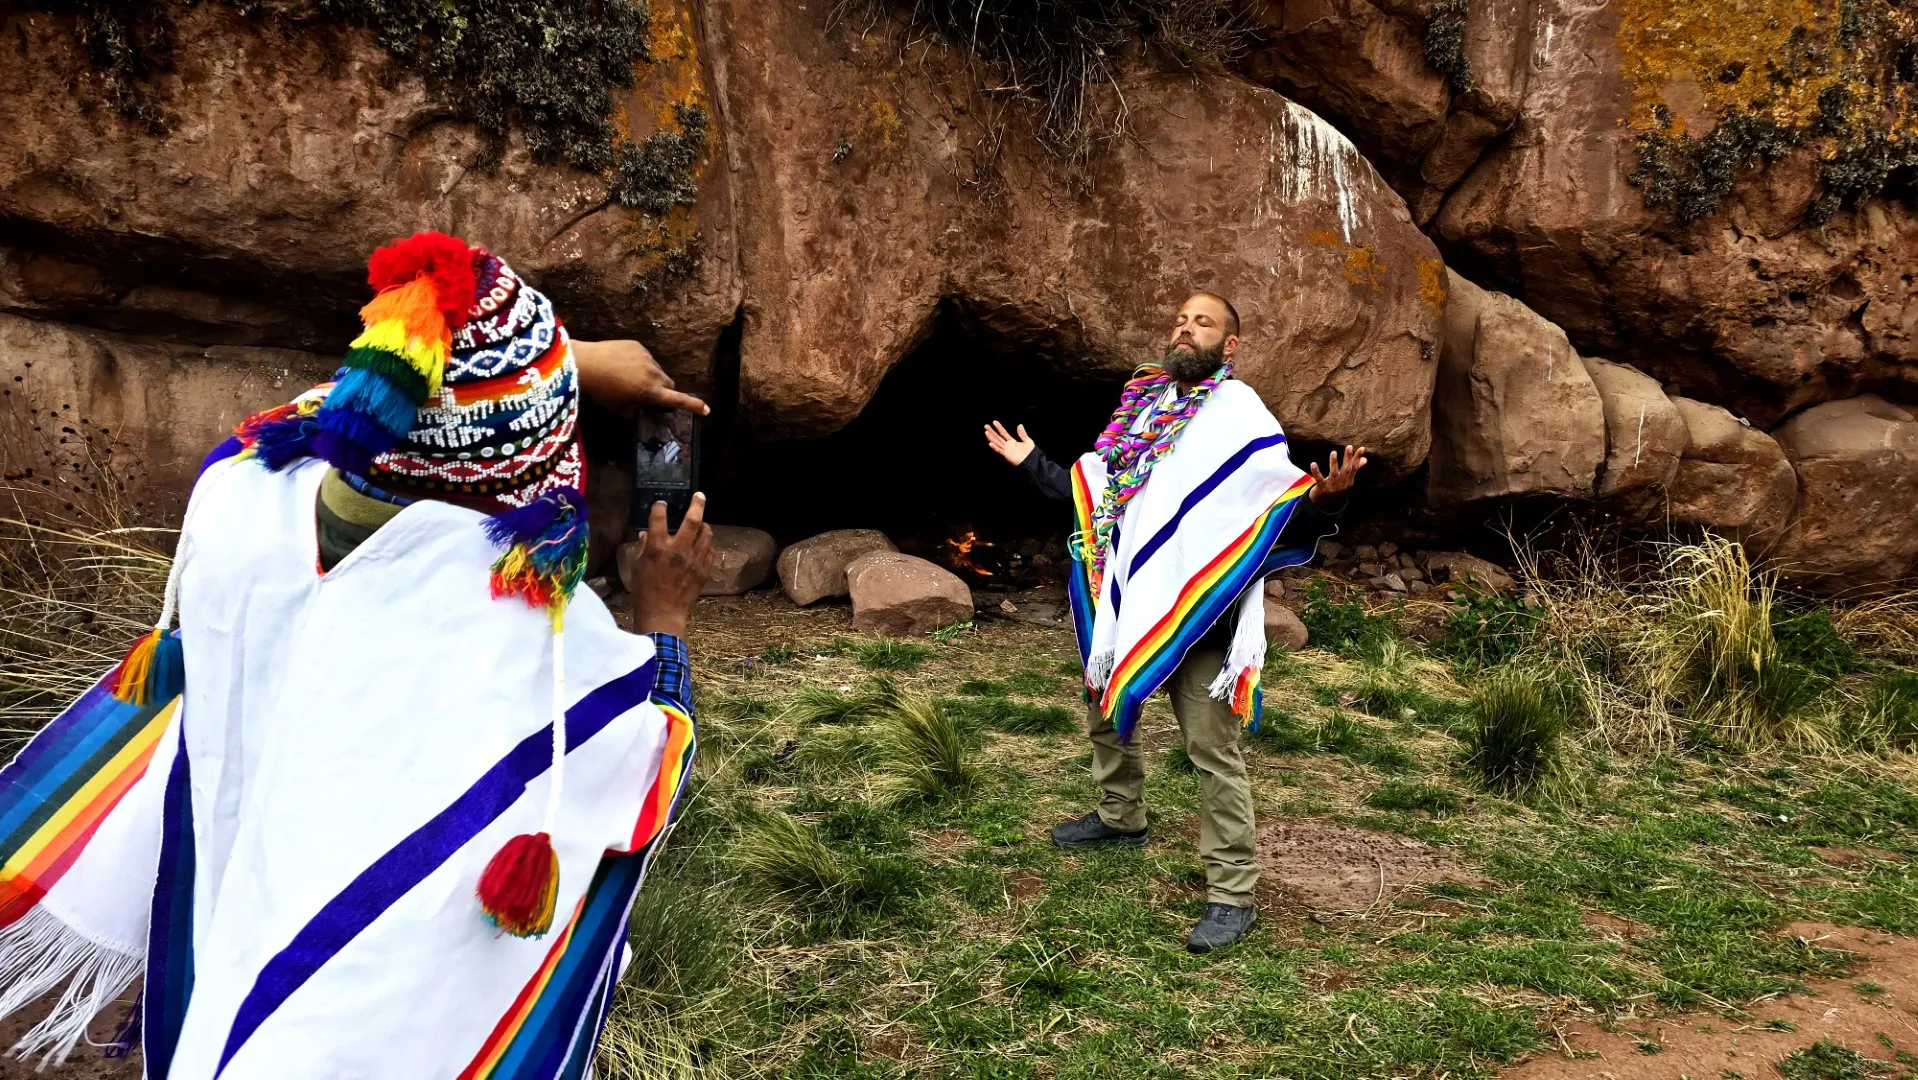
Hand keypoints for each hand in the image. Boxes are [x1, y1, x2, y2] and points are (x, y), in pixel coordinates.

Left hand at [571, 338, 709, 416]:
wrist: (585, 363)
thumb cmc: (601, 390)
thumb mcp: (619, 408)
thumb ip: (635, 411)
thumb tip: (640, 411)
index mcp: (651, 392)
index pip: (678, 400)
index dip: (694, 406)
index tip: (706, 410)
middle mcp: (654, 374)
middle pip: (669, 385)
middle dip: (664, 391)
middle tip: (648, 395)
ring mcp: (647, 358)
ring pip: (657, 371)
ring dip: (651, 377)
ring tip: (629, 378)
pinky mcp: (638, 346)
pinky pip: (646, 358)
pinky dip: (640, 364)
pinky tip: (623, 366)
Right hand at [623, 493, 714, 637]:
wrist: (662, 614)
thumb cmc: (644, 591)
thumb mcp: (637, 566)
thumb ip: (642, 547)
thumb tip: (646, 534)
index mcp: (657, 548)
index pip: (659, 518)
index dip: (659, 507)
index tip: (661, 504)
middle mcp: (678, 550)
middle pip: (693, 520)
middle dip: (697, 504)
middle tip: (699, 496)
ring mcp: (694, 560)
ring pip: (706, 534)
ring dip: (704, 525)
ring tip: (701, 524)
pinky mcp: (704, 571)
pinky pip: (711, 551)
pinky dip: (707, 544)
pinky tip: (702, 545)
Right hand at [984, 420, 1036, 465]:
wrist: (1031, 461)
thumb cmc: (1030, 452)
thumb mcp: (1027, 440)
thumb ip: (1022, 433)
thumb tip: (1019, 425)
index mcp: (1012, 441)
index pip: (1003, 433)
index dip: (999, 427)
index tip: (994, 422)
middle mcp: (1007, 445)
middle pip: (997, 437)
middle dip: (991, 431)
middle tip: (986, 426)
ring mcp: (1006, 450)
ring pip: (996, 442)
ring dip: (991, 438)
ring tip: (986, 432)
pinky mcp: (1006, 455)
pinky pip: (999, 450)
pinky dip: (995, 447)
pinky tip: (990, 443)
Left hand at [1308, 445, 1367, 502]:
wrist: (1324, 501)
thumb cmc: (1336, 485)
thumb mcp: (1346, 478)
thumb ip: (1355, 469)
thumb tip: (1365, 460)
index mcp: (1348, 481)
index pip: (1354, 468)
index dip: (1357, 458)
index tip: (1362, 448)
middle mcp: (1341, 483)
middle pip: (1346, 469)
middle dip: (1348, 458)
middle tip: (1349, 447)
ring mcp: (1331, 486)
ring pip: (1334, 473)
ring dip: (1334, 463)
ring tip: (1333, 452)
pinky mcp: (1321, 487)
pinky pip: (1319, 478)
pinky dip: (1316, 472)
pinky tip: (1313, 464)